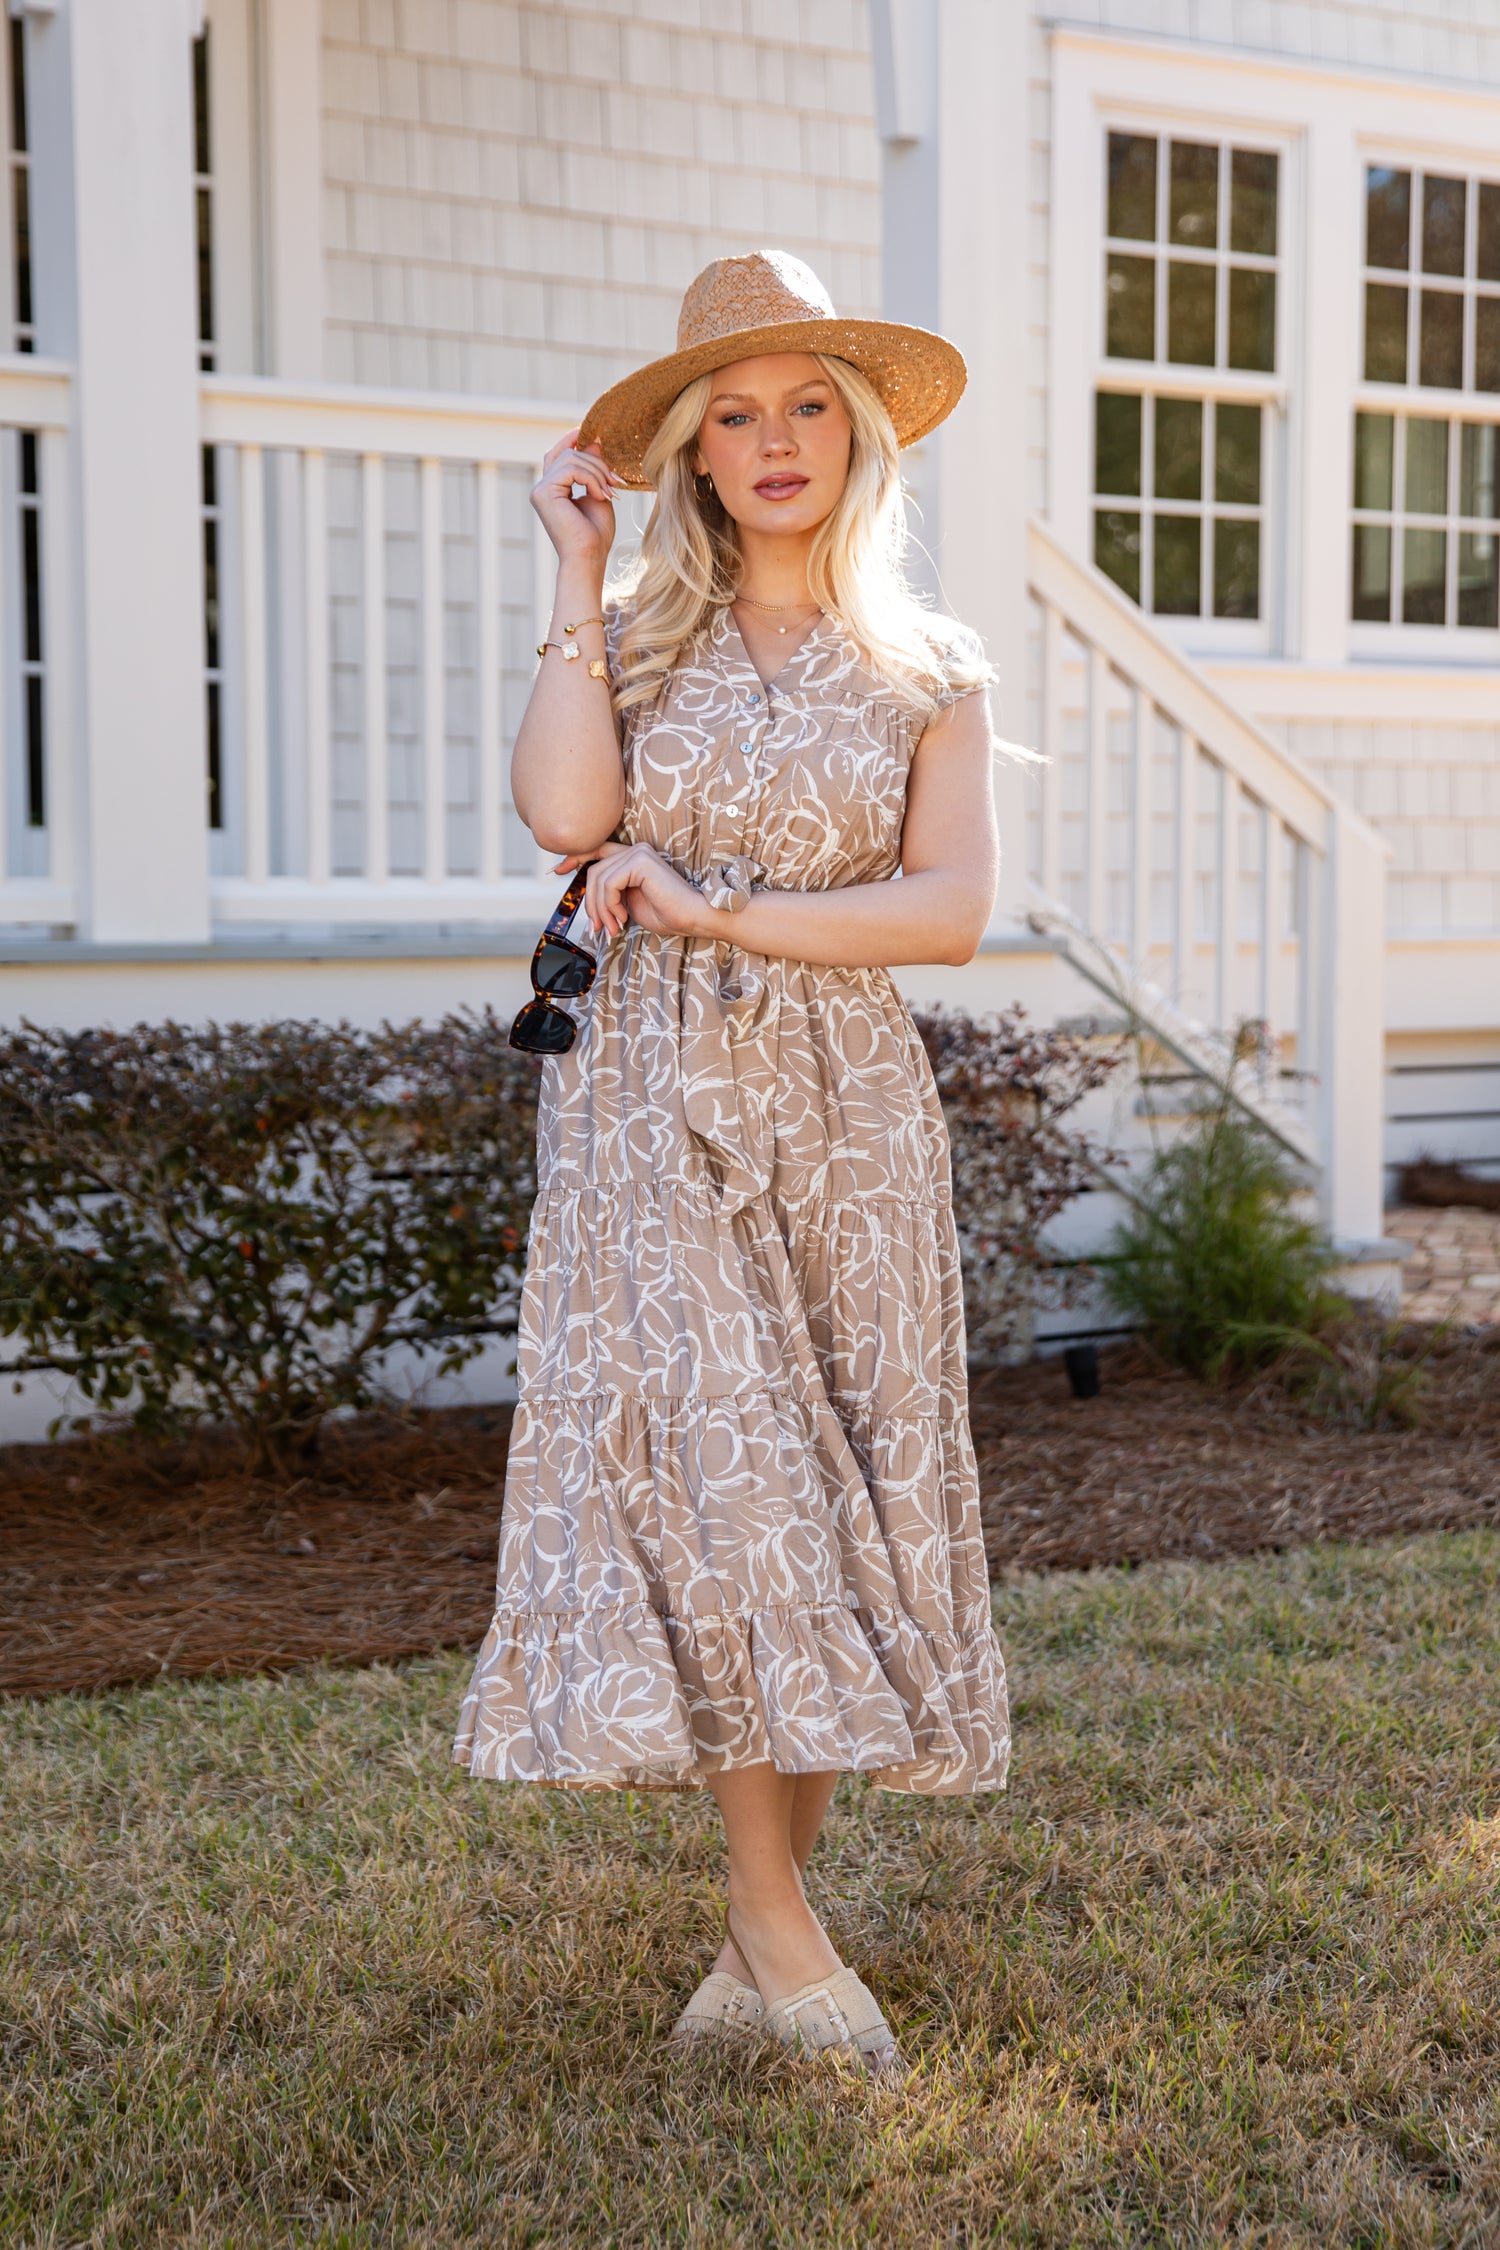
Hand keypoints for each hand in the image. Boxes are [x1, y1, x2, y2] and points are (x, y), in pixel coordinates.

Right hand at [532, 431, 621, 567]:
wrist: (589, 558)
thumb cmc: (595, 535)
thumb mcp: (599, 494)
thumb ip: (594, 469)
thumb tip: (593, 440)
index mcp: (553, 488)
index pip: (560, 453)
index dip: (574, 440)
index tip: (597, 437)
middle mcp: (542, 487)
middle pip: (568, 453)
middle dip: (596, 462)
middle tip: (616, 481)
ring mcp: (540, 489)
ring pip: (572, 458)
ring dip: (597, 472)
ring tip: (610, 492)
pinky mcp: (543, 492)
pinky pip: (572, 469)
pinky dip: (592, 479)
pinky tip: (601, 496)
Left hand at [552, 843, 709, 941]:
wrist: (693, 918)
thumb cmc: (668, 914)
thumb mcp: (629, 903)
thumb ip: (611, 894)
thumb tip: (587, 899)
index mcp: (633, 857)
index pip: (596, 850)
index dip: (574, 858)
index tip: (557, 871)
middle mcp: (635, 849)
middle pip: (593, 872)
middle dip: (591, 904)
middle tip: (601, 928)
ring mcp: (638, 853)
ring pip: (598, 880)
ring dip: (601, 909)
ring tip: (614, 927)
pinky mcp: (639, 861)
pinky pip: (608, 883)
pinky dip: (610, 905)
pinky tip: (623, 917)